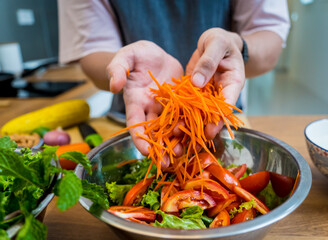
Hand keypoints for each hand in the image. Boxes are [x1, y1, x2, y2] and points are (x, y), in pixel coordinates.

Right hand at [107, 40, 183, 155]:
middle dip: (159, 148)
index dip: (139, 138)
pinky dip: (191, 126)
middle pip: (153, 132)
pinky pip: (186, 116)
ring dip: (176, 141)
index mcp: (135, 101)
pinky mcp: (180, 103)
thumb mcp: (126, 56)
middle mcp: (150, 109)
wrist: (155, 54)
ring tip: (183, 153)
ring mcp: (166, 107)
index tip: (145, 152)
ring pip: (171, 128)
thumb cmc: (137, 55)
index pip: (135, 123)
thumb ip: (117, 69)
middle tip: (167, 163)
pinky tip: (199, 135)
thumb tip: (114, 86)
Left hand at [186, 28, 245, 138]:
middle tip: (194, 142)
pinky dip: (181, 114)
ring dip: (191, 125)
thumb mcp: (216, 44)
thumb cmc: (220, 40)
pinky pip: (188, 105)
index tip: (210, 130)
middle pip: (214, 114)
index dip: (219, 118)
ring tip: (180, 139)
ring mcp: (207, 94)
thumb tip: (197, 83)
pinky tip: (171, 126)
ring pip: (200, 113)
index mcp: (232, 83)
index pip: (228, 104)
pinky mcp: (195, 93)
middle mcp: (220, 93)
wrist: (215, 42)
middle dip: (204, 128)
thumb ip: (208, 62)